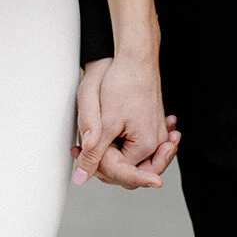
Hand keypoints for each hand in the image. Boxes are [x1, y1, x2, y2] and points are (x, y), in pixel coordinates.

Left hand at [72, 56, 179, 189]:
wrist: (136, 58)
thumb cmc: (123, 83)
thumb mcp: (104, 122)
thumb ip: (94, 153)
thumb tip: (81, 177)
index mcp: (146, 146)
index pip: (120, 173)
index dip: (96, 165)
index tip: (79, 151)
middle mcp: (157, 143)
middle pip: (127, 170)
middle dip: (104, 162)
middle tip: (82, 145)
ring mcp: (157, 134)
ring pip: (130, 158)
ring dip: (111, 152)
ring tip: (93, 136)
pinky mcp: (153, 126)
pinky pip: (137, 144)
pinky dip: (120, 142)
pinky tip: (107, 134)